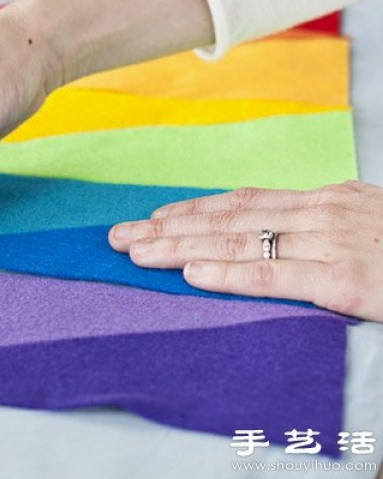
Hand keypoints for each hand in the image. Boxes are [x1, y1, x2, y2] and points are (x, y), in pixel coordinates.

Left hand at [109, 181, 382, 320]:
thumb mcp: (371, 224)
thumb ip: (325, 228)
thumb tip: (282, 235)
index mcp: (328, 200)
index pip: (245, 202)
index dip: (194, 210)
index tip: (153, 217)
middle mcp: (322, 213)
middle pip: (230, 217)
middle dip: (170, 226)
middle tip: (119, 234)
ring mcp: (333, 242)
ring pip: (241, 240)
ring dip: (181, 245)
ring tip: (135, 250)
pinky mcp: (347, 278)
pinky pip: (276, 274)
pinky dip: (229, 272)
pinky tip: (191, 272)